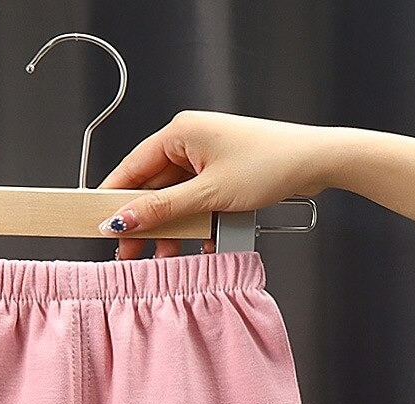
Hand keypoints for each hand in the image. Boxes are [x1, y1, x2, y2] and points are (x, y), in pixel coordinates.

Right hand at [96, 110, 345, 258]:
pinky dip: (194, 224)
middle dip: (144, 223)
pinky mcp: (222, 174)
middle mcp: (190, 142)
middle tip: (129, 255)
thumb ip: (163, 209)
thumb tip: (124, 219)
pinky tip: (195, 247)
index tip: (98, 226)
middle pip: (152, 188)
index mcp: (180, 133)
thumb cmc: (269, 165)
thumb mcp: (209, 194)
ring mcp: (207, 158)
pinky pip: (196, 202)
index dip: (114, 199)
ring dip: (171, 230)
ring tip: (164, 259)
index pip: (132, 168)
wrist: (317, 162)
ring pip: (175, 200)